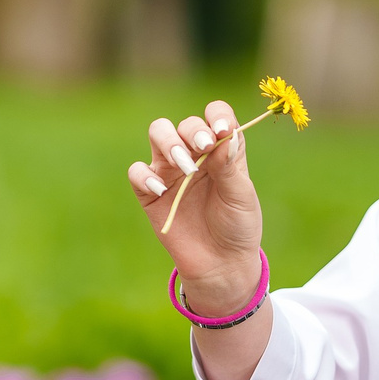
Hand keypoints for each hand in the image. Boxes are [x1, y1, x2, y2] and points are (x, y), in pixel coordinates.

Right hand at [129, 99, 262, 309]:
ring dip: (170, 144)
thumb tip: (222, 135)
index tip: (222, 129)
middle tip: (204, 148)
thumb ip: (230, 165)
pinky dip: (145, 176)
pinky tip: (162, 190)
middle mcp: (195, 154)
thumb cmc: (237, 226)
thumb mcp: (240, 196)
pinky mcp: (150, 192)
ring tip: (185, 168)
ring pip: (158, 134)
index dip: (217, 115)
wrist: (221, 264)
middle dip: (192, 131)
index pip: (215, 115)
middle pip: (184, 124)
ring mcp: (170, 171)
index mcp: (221, 149)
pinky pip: (137, 172)